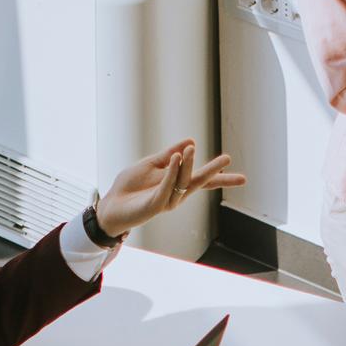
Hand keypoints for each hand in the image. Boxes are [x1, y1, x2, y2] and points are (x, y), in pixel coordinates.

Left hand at [92, 138, 246, 237]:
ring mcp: (167, 200)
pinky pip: (167, 186)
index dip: (217, 173)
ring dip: (188, 164)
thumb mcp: (151, 164)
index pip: (200, 178)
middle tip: (227, 158)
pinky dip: (172, 171)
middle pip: (199, 182)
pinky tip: (176, 157)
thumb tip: (191, 141)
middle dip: (214, 172)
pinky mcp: (156, 204)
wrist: (112, 204)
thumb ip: (169, 154)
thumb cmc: (130, 186)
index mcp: (176, 184)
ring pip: (183, 181)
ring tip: (191, 148)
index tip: (233, 166)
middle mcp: (176, 193)